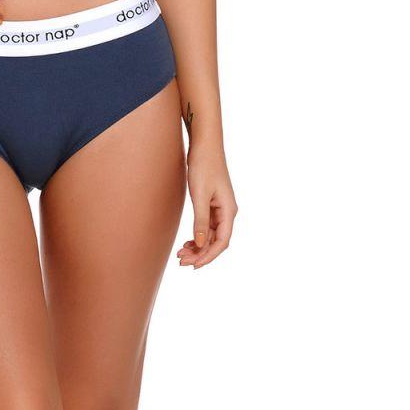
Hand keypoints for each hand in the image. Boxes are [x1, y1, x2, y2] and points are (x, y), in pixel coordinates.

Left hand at [177, 142, 237, 268]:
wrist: (205, 144)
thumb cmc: (204, 166)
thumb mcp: (200, 195)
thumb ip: (200, 220)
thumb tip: (201, 244)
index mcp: (228, 211)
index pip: (222, 242)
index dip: (209, 256)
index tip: (194, 265)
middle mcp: (227, 212)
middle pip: (216, 241)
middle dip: (200, 254)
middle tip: (181, 261)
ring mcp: (220, 208)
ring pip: (211, 235)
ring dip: (198, 246)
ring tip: (181, 254)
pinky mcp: (212, 204)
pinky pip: (207, 226)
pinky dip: (198, 236)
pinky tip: (187, 242)